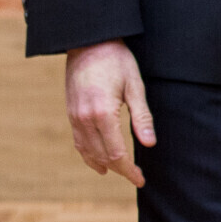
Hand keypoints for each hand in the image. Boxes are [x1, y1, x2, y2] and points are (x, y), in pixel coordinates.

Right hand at [65, 40, 155, 187]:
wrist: (88, 42)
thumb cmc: (116, 60)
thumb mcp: (135, 85)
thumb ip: (142, 116)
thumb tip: (149, 144)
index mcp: (103, 114)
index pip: (117, 154)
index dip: (129, 170)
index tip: (141, 179)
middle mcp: (85, 119)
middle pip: (102, 156)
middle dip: (120, 170)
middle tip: (136, 176)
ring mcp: (75, 117)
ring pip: (88, 152)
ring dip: (103, 165)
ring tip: (118, 172)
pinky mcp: (71, 113)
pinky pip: (78, 142)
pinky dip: (88, 155)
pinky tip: (97, 160)